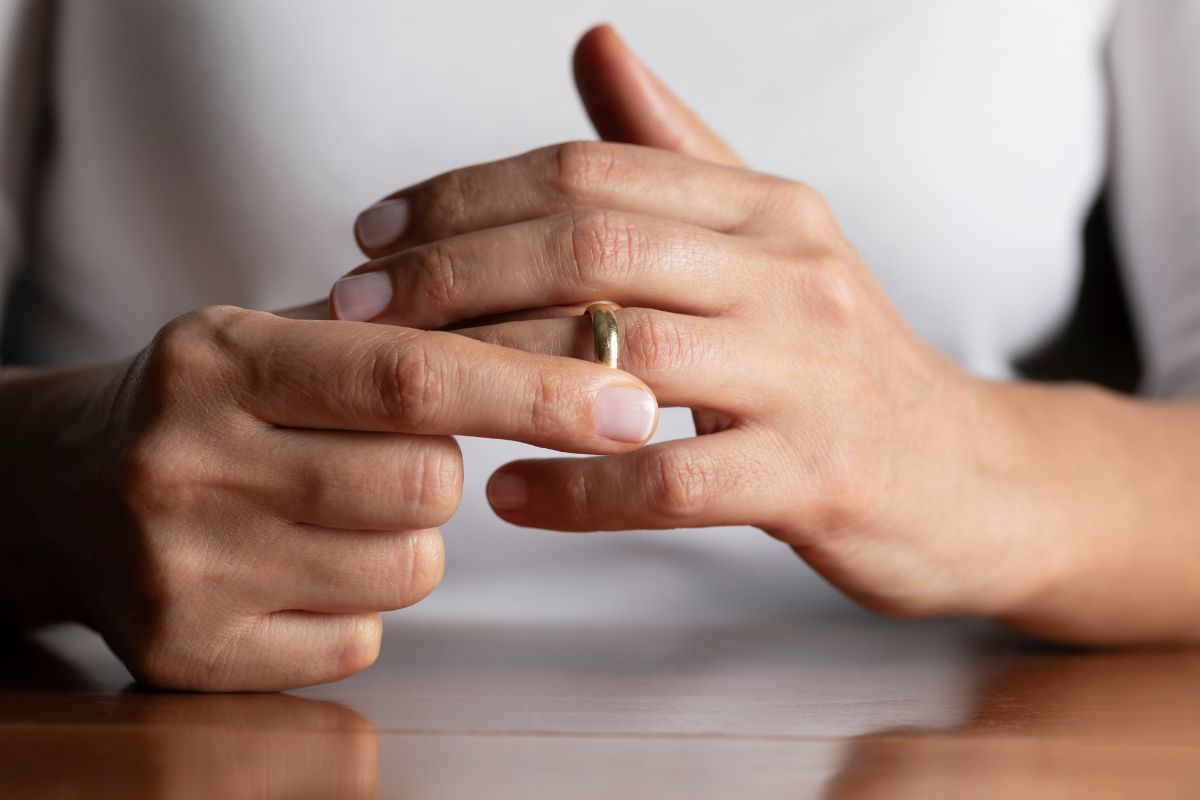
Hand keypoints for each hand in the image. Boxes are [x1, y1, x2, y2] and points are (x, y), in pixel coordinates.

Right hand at [4, 305, 657, 689]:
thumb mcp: (283, 337)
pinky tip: (294, 565)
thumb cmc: (217, 402)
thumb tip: (582, 338)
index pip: (412, 374)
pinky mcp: (192, 655)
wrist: (65, 487)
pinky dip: (356, 604)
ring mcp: (181, 568)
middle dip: (442, 471)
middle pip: (424, 484)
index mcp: (217, 355)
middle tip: (387, 450)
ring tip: (329, 504)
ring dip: (404, 538)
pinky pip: (359, 640)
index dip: (535, 390)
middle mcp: (184, 459)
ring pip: (405, 567)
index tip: (630, 404)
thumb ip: (413, 335)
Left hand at [329, 26, 1030, 619]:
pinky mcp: (817, 476)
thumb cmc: (837, 363)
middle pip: (592, 248)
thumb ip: (678, 151)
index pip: (589, 176)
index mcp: (766, 208)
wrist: (968, 476)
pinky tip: (504, 494)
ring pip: (623, 353)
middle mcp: (790, 271)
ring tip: (405, 389)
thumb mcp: (770, 241)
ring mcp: (809, 373)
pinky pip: (671, 478)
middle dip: (453, 273)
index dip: (465, 197)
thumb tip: (594, 43)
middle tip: (354, 308)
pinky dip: (576, 489)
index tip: (373, 237)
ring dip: (494, 371)